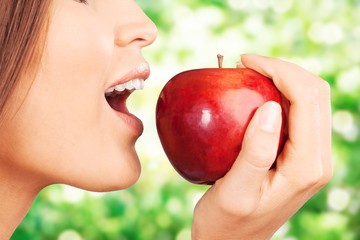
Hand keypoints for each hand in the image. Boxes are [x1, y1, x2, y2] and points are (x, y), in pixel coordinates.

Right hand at [191, 54, 332, 239]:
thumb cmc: (227, 221)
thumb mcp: (236, 190)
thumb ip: (256, 151)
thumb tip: (270, 106)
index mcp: (307, 165)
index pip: (306, 99)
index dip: (279, 70)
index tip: (244, 61)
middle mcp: (318, 159)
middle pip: (315, 94)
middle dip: (283, 69)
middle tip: (245, 63)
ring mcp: (311, 157)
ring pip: (310, 100)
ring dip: (283, 79)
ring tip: (249, 74)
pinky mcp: (300, 156)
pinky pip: (299, 114)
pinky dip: (280, 95)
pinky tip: (255, 94)